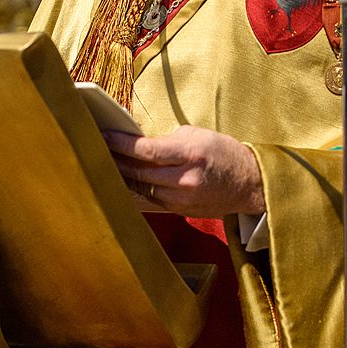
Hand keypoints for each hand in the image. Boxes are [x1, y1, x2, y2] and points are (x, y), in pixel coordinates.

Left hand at [104, 125, 265, 217]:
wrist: (249, 184)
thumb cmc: (224, 154)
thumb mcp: (199, 136)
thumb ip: (169, 140)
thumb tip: (140, 143)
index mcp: (190, 154)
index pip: (146, 150)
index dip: (121, 144)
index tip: (103, 136)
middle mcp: (185, 179)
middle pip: (139, 172)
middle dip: (116, 160)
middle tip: (97, 149)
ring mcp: (182, 199)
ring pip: (142, 188)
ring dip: (124, 176)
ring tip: (107, 163)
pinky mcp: (180, 211)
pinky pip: (152, 199)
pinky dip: (138, 189)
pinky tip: (126, 180)